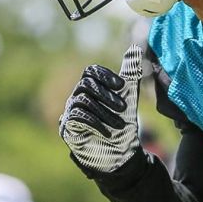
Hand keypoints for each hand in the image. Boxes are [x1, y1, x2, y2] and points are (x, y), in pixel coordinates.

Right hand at [59, 45, 143, 172]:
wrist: (120, 153)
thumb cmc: (123, 124)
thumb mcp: (129, 97)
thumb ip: (130, 74)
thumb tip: (135, 47)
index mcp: (91, 88)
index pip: (90, 71)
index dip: (105, 76)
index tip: (122, 86)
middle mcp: (77, 98)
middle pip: (85, 85)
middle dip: (106, 95)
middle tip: (124, 108)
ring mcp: (70, 113)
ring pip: (83, 101)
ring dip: (104, 112)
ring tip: (119, 124)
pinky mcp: (67, 128)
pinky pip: (76, 117)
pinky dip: (94, 122)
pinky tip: (107, 131)